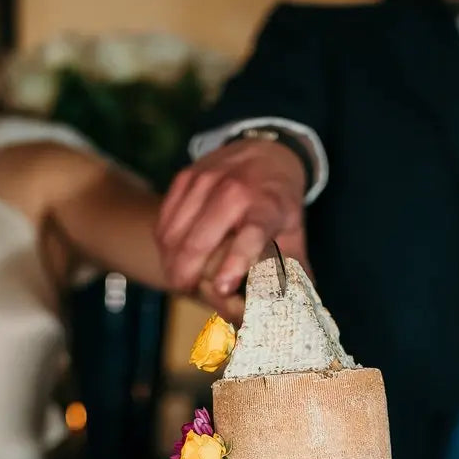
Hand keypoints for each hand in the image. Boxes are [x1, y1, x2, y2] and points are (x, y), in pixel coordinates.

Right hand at [157, 139, 307, 304]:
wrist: (266, 150)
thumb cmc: (278, 200)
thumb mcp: (294, 230)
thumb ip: (292, 268)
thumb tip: (293, 308)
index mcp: (265, 205)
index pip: (248, 235)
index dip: (234, 263)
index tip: (222, 289)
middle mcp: (233, 190)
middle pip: (197, 241)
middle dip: (187, 275)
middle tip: (187, 291)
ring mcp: (204, 181)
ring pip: (174, 234)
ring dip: (172, 263)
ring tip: (179, 278)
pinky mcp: (184, 178)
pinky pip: (165, 220)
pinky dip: (165, 244)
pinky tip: (172, 256)